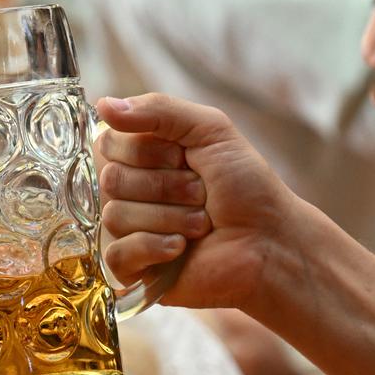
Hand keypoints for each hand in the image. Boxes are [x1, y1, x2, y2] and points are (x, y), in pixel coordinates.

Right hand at [96, 93, 317, 312]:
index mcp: (143, 157)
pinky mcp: (136, 269)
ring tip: (202, 224)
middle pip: (111, 180)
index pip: (109, 143)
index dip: (147, 151)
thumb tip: (102, 105)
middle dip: (166, 186)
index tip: (183, 157)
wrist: (272, 241)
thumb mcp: (211, 129)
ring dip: (171, 218)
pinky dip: (154, 247)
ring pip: (116, 216)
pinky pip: (117, 254)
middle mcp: (132, 191)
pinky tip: (181, 248)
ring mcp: (131, 231)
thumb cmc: (247, 186)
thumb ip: (159, 109)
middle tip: (201, 194)